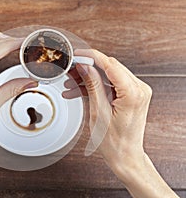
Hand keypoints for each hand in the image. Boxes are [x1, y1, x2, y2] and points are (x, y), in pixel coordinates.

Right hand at [63, 49, 177, 197]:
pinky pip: (111, 84)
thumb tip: (85, 67)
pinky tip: (79, 90)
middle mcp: (139, 89)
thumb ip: (93, 86)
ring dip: (89, 78)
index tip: (78, 54)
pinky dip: (96, 86)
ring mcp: (136, 92)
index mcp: (133, 93)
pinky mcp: (131, 95)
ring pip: (108, 75)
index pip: (110, 64)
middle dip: (87, 68)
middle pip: (109, 68)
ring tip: (71, 84)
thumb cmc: (114, 142)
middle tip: (70, 71)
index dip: (91, 57)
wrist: (124, 155)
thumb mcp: (99, 113)